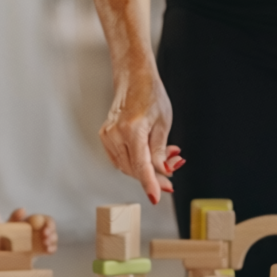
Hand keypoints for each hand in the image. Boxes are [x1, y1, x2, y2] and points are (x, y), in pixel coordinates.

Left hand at [8, 208, 56, 253]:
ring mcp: (44, 241)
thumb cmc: (8, 234)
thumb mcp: (9, 225)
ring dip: (51, 241)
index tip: (45, 230)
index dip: (49, 225)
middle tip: (45, 237)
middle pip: (52, 230)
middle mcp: (42, 230)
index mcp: (37, 222)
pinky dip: (51, 249)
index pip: (48, 220)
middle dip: (51, 233)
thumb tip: (23, 209)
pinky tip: (48, 250)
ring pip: (53, 239)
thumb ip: (15, 216)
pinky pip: (51, 249)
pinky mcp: (43, 250)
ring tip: (45, 243)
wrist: (5, 250)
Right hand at [100, 62, 183, 203]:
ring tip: (164, 157)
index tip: (156, 198)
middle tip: (172, 173)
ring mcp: (108, 136)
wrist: (133, 78)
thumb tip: (163, 172)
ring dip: (146, 168)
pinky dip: (135, 162)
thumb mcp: (163, 123)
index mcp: (132, 129)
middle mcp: (115, 134)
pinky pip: (121, 159)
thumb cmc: (150, 95)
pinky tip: (148, 155)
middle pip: (134, 169)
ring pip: (127, 167)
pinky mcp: (105, 137)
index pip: (141, 165)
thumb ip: (160, 151)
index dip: (150, 184)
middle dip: (154, 175)